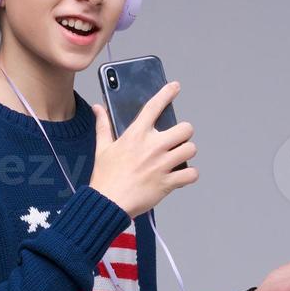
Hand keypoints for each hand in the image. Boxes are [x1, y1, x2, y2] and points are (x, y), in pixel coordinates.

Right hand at [89, 81, 197, 218]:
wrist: (108, 203)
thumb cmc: (105, 177)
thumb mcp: (102, 148)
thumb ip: (103, 126)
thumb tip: (98, 108)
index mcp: (136, 135)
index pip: (154, 106)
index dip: (167, 93)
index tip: (175, 87)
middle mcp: (152, 147)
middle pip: (185, 128)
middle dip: (184, 133)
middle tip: (177, 139)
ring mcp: (162, 164)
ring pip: (191, 149)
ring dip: (187, 152)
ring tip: (179, 157)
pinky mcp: (168, 182)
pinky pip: (191, 174)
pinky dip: (189, 175)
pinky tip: (182, 175)